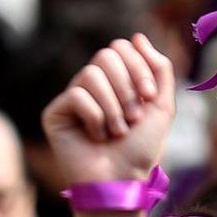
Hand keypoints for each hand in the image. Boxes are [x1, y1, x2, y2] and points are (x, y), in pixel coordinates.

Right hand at [42, 35, 174, 184]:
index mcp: (116, 81)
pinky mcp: (55, 113)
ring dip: (112, 106)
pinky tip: (96, 137)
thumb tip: (137, 37)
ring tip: (117, 131)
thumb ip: (159, 69)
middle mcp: (92, 86)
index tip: (149, 97)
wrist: (122, 180)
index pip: (121, 48)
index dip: (138, 67)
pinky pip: (76, 95)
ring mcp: (72, 99)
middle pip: (106, 55)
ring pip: (90, 74)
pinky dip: (94, 117)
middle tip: (133, 117)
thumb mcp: (162, 106)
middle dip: (126, 87)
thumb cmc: (141, 149)